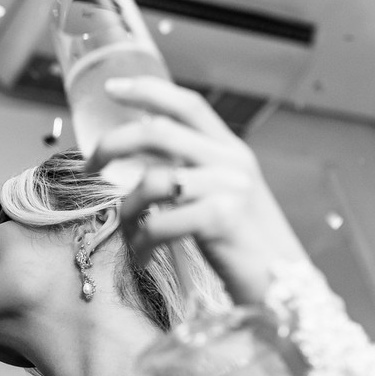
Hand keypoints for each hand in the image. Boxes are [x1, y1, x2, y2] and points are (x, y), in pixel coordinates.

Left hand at [83, 76, 309, 304]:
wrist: (285, 288)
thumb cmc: (245, 247)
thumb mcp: (225, 196)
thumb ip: (194, 173)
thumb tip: (143, 161)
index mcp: (231, 150)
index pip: (187, 104)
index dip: (147, 90)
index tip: (111, 87)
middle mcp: (232, 160)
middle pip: (157, 131)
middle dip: (113, 144)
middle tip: (90, 165)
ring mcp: (229, 187)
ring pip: (151, 181)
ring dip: (127, 211)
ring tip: (129, 233)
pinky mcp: (222, 219)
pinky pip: (158, 222)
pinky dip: (141, 242)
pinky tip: (144, 255)